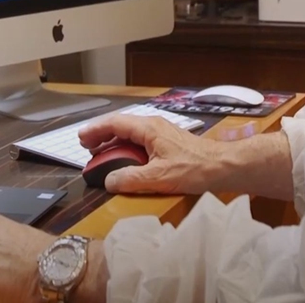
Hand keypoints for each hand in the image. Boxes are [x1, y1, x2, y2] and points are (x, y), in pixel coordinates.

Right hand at [78, 114, 222, 194]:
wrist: (223, 166)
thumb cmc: (193, 168)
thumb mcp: (158, 177)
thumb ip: (130, 179)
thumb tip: (109, 181)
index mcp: (148, 128)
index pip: (115, 123)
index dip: (96, 130)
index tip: (81, 139)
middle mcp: (154, 125)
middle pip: (121, 125)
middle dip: (102, 135)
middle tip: (86, 147)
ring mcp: (162, 133)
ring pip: (131, 133)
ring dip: (114, 143)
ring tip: (101, 154)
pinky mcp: (168, 142)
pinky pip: (140, 141)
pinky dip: (127, 148)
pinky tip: (125, 160)